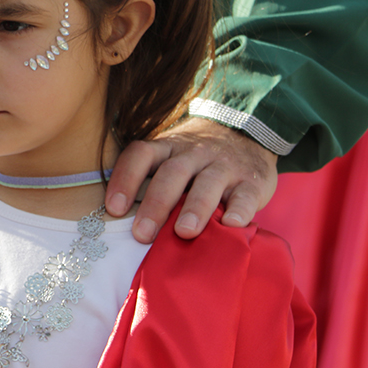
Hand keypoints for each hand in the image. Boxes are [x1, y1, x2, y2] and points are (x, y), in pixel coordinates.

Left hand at [106, 118, 276, 241]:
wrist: (246, 134)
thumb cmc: (196, 161)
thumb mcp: (172, 159)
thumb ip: (152, 184)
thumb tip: (121, 225)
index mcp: (168, 147)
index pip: (141, 155)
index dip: (125, 179)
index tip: (115, 209)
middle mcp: (194, 153)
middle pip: (172, 174)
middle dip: (156, 204)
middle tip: (142, 234)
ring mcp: (224, 166)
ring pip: (208, 183)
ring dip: (195, 208)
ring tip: (184, 232)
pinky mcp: (252, 182)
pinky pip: (245, 195)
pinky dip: (239, 211)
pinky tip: (231, 225)